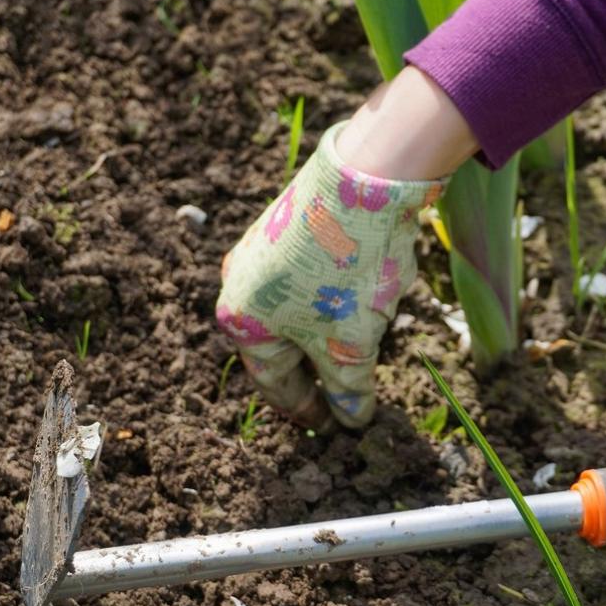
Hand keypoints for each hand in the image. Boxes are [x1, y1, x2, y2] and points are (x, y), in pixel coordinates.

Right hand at [216, 122, 444, 428]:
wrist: (365, 179)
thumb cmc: (347, 272)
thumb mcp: (351, 345)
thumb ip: (348, 390)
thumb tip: (352, 419)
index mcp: (241, 321)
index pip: (275, 383)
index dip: (308, 410)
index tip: (333, 427)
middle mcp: (239, 284)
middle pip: (282, 346)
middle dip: (316, 371)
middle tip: (345, 395)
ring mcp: (261, 250)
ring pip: (296, 311)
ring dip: (326, 334)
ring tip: (361, 348)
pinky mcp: (288, 224)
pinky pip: (307, 279)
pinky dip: (332, 300)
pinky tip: (362, 300)